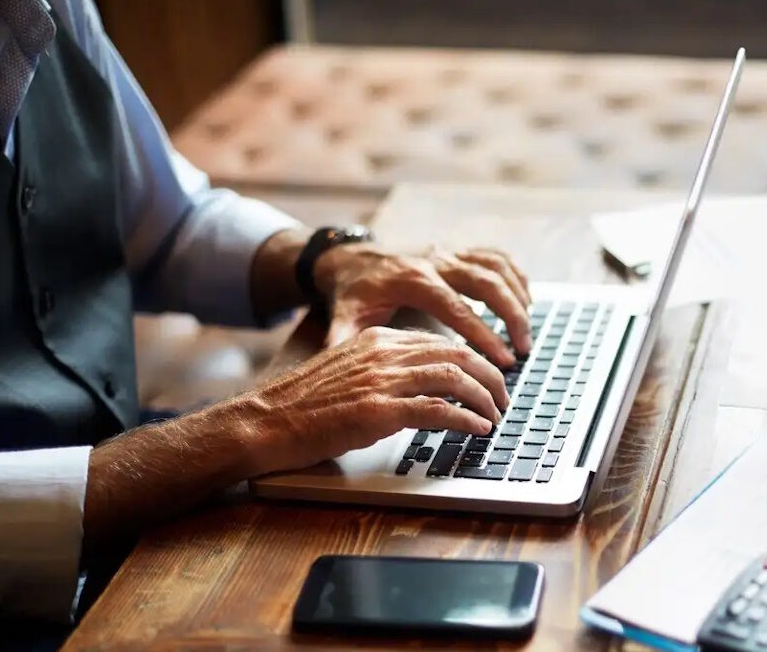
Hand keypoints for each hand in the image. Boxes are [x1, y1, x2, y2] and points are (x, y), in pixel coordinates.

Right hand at [234, 326, 507, 473]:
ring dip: (484, 398)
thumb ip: (383, 369)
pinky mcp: (378, 411)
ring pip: (454, 378)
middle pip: (457, 354)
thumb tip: (422, 385)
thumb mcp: (348, 372)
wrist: (263, 421)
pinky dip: (465, 420)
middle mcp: (383, 352)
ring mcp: (382, 381)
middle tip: (503, 397)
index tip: (486, 377)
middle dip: (489, 376)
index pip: (440, 341)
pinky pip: (437, 410)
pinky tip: (477, 429)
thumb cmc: (301, 405)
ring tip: (496, 415)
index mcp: (377, 338)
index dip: (471, 360)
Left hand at [315, 244, 531, 365]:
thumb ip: (347, 340)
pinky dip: (516, 276)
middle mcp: (435, 260)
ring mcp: (449, 252)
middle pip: (486, 282)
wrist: (351, 257)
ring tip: (527, 332)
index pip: (455, 307)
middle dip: (511, 316)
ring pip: (496, 267)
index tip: (502, 359)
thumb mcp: (344, 316)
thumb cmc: (351, 293)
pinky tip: (527, 301)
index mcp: (411, 279)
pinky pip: (496, 257)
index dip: (482, 333)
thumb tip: (343, 366)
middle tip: (524, 349)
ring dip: (518, 297)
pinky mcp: (458, 250)